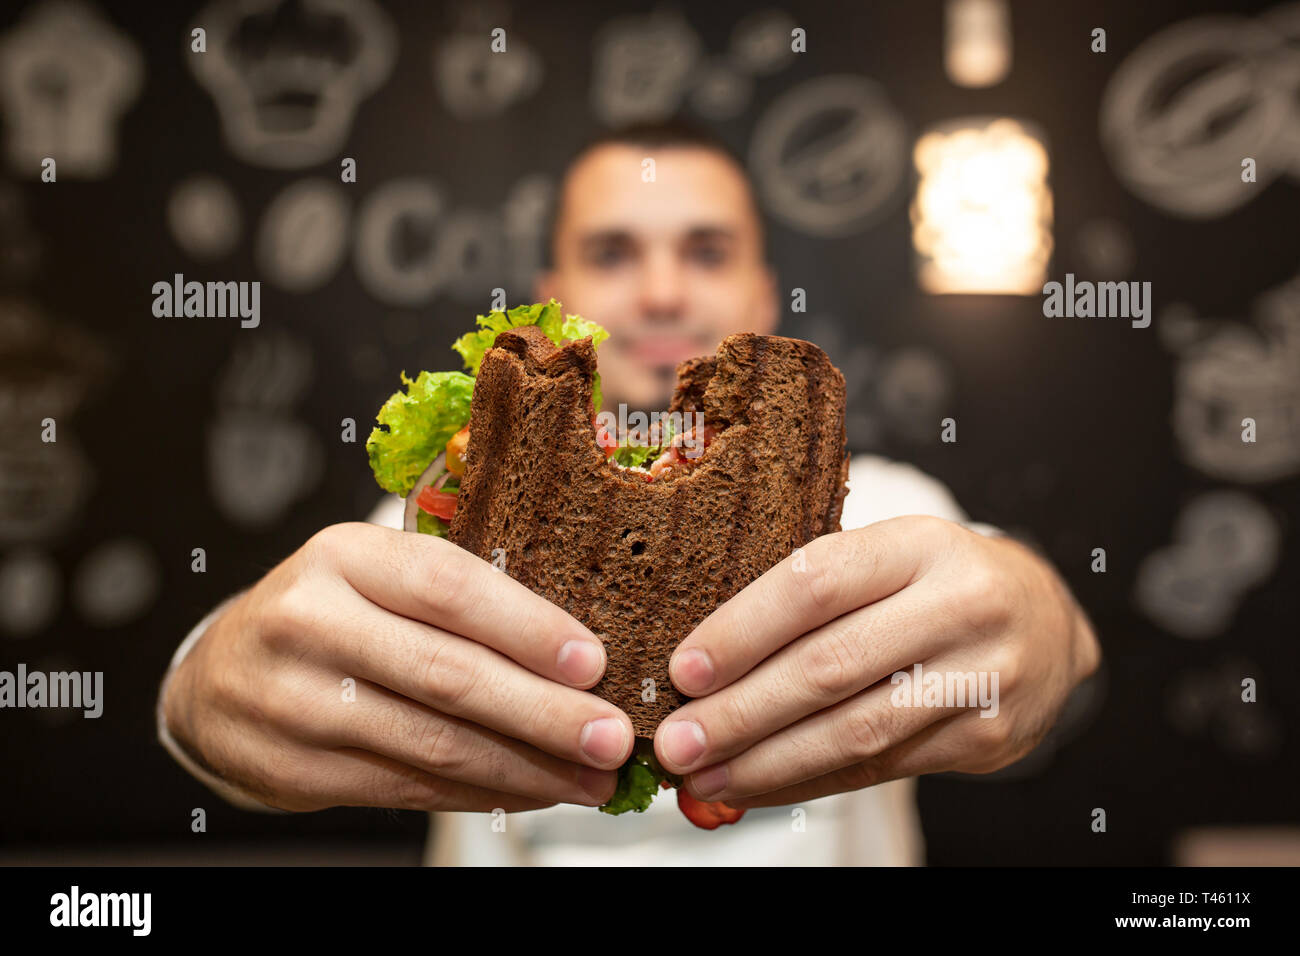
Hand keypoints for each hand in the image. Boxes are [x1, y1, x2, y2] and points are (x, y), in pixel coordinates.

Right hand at [162, 522, 632, 812]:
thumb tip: (576, 651)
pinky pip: (407, 788)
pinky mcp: (293, 769)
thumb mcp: (374, 573)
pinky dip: (479, 795)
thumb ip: (456, 595)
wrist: (214, 678)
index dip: (529, 628)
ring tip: (588, 779)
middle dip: (545, 714)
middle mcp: (310, 622)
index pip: (448, 587)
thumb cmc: (325, 613)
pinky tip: (529, 792)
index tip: (595, 662)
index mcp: (342, 554)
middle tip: (612, 738)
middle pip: (448, 675)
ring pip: (434, 744)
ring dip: (526, 769)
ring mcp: (294, 701)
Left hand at [653, 515, 1100, 807]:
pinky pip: (880, 768)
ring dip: (768, 763)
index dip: (742, 630)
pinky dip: (811, 782)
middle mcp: (958, 604)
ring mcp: (979, 676)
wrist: (1047, 622)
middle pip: (830, 666)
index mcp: (918, 544)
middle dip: (741, 714)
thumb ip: (814, 589)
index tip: (683, 671)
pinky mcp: (986, 737)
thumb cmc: (938, 582)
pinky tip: (762, 787)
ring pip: (854, 730)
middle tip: (678, 744)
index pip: (817, 583)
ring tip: (705, 779)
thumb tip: (701, 661)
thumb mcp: (890, 553)